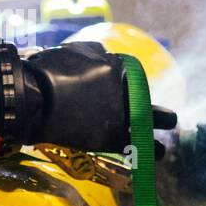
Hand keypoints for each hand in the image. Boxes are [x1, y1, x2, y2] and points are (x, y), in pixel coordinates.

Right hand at [0, 41, 173, 153]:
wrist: (36, 99)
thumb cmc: (49, 71)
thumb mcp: (74, 50)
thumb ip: (94, 51)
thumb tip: (105, 53)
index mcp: (116, 67)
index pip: (132, 76)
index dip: (129, 85)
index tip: (129, 93)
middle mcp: (124, 91)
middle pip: (145, 102)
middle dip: (159, 114)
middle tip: (169, 121)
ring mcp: (119, 114)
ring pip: (146, 124)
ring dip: (156, 134)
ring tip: (163, 147)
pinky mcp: (111, 137)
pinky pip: (135, 145)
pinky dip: (148, 151)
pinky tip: (157, 155)